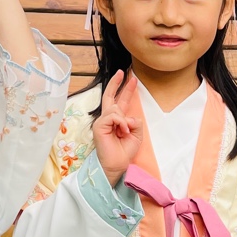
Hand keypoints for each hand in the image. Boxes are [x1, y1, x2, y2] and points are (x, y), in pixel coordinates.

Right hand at [93, 71, 142, 185]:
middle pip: (110, 96)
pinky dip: (121, 123)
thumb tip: (129, 116)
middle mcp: (108, 119)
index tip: (132, 79)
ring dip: (124, 121)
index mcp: (117, 121)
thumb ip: (135, 122)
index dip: (125, 90)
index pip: (120, 101)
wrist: (116, 165)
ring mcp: (102, 121)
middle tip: (123, 72)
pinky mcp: (99, 125)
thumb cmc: (124, 152)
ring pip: (115, 109)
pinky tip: (122, 132)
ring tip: (126, 133)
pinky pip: (113, 116)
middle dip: (117, 83)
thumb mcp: (136, 135)